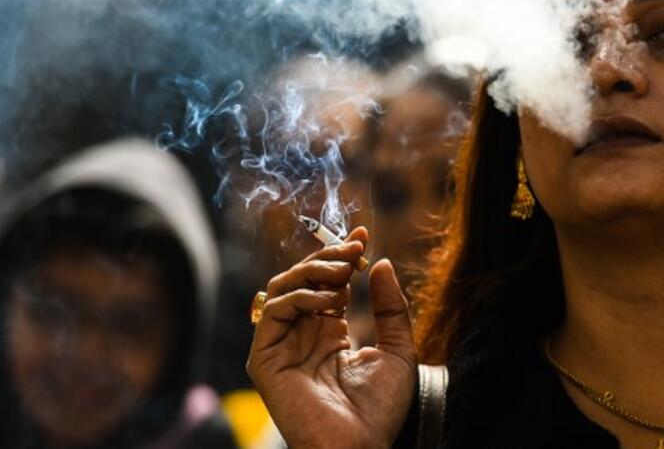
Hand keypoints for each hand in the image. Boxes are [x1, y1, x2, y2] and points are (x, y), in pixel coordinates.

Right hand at [247, 227, 416, 448]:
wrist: (360, 448)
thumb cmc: (379, 410)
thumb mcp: (398, 349)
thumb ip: (390, 308)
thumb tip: (381, 263)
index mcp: (328, 332)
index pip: (327, 282)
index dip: (341, 255)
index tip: (364, 234)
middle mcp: (302, 336)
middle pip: (302, 279)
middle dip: (328, 256)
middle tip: (354, 248)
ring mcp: (282, 346)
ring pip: (281, 288)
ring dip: (312, 270)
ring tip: (344, 271)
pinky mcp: (266, 360)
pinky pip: (273, 313)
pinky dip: (299, 296)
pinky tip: (329, 300)